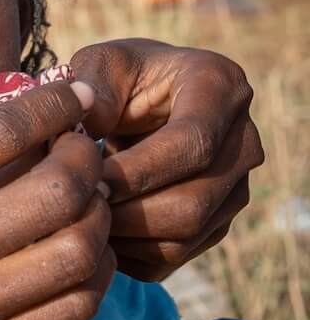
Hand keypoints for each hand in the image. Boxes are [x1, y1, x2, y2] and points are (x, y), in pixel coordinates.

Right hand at [0, 79, 112, 319]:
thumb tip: (10, 118)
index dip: (49, 107)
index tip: (72, 93)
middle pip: (52, 192)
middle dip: (85, 160)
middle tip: (85, 150)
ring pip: (77, 251)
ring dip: (98, 216)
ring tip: (89, 201)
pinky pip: (75, 306)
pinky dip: (96, 271)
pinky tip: (85, 254)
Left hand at [70, 39, 262, 280]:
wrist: (136, 103)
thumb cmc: (114, 78)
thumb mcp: (99, 63)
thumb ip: (92, 84)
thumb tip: (91, 125)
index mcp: (221, 87)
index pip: (191, 144)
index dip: (138, 170)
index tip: (89, 179)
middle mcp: (243, 142)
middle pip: (193, 202)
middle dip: (127, 211)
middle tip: (76, 208)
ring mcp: (236, 188)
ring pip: (186, 235)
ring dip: (125, 236)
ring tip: (79, 218)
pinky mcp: (218, 223)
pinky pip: (176, 256)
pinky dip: (130, 253)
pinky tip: (94, 232)